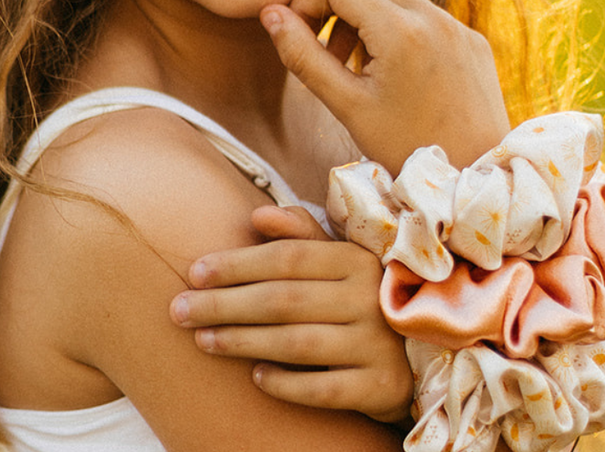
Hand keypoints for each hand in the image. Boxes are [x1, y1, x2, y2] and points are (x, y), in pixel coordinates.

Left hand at [170, 205, 413, 424]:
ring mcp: (380, 344)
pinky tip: (256, 377)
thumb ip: (301, 233)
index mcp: (356, 258)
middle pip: (282, 300)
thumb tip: (258, 214)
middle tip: (178, 311)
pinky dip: (287, 384)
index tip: (193, 272)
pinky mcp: (384, 387)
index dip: (237, 264)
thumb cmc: (363, 296)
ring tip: (203, 340)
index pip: (286, 257)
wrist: (426, 353)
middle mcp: (370, 298)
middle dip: (224, 304)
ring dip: (242, 341)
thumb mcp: (341, 257)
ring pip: (297, 343)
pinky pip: (325, 389)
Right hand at [261, 0, 509, 173]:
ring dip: (361, 14)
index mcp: (401, 31)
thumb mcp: (345, 104)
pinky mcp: (471, 39)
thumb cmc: (405, 149)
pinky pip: (422, 13)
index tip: (295, 33)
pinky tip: (389, 71)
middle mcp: (434, 17)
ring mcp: (457, 26)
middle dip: (332, 2)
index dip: (306, 1)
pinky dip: (393, 26)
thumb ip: (303, 55)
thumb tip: (269, 14)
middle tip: (320, 45)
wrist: (476, 179)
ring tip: (352, 64)